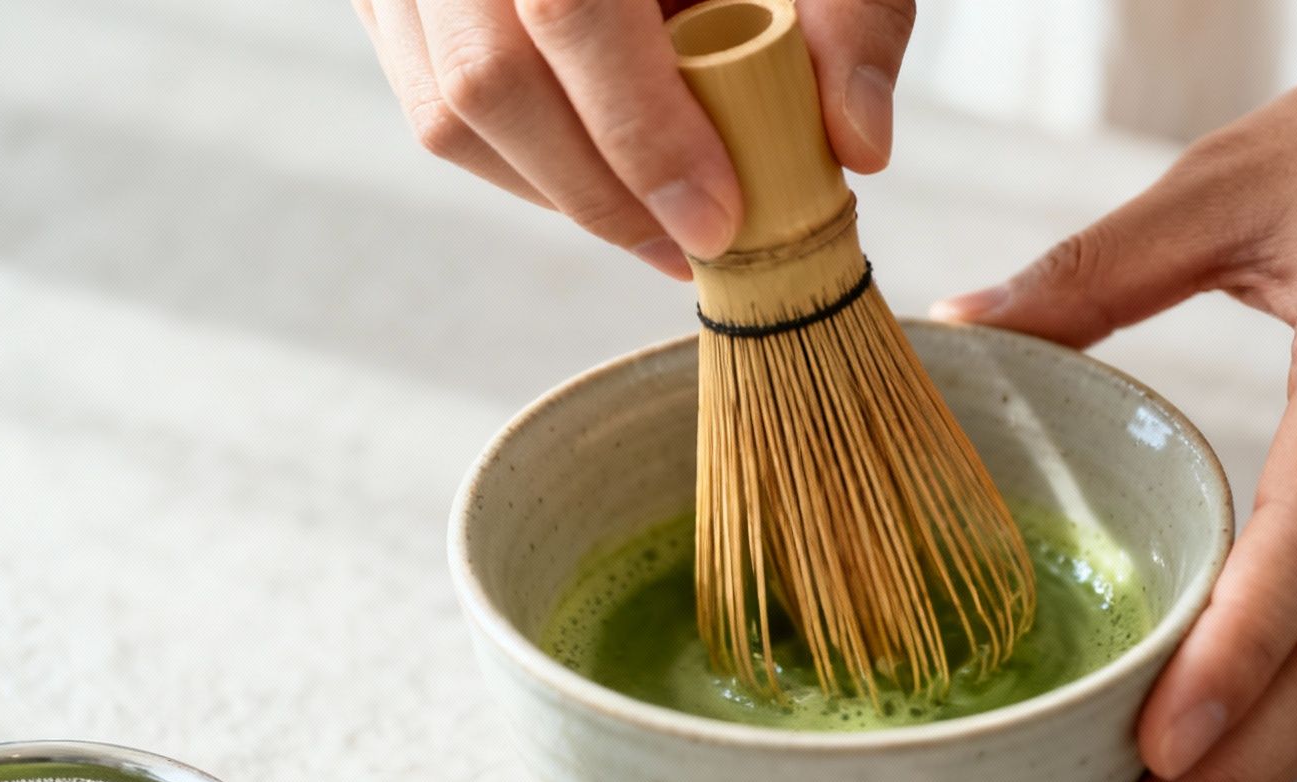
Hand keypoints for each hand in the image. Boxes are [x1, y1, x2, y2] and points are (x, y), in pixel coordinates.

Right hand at [351, 0, 914, 278]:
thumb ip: (851, 16)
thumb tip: (860, 144)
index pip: (567, 13)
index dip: (640, 133)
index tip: (716, 219)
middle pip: (486, 80)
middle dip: (600, 192)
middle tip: (694, 244)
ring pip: (449, 111)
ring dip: (562, 191)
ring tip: (661, 220)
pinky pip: (436, 108)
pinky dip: (527, 164)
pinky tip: (608, 176)